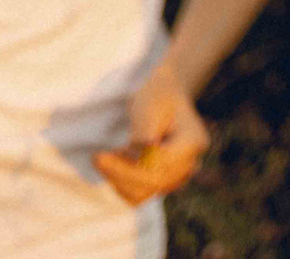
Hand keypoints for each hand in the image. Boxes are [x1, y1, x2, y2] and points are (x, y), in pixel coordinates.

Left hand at [92, 57, 209, 204]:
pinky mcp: (162, 182)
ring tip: (104, 159)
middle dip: (120, 173)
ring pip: (144, 194)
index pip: (161, 166)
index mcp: (192, 142)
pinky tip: (113, 165)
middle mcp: (189, 164)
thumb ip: (147, 126)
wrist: (163, 96)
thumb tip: (144, 150)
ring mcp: (177, 177)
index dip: (130, 166)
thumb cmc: (157, 94)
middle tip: (96, 157)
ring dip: (119, 180)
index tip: (102, 154)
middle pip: (153, 183)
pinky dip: (122, 184)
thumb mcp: (150, 100)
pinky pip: (139, 195)